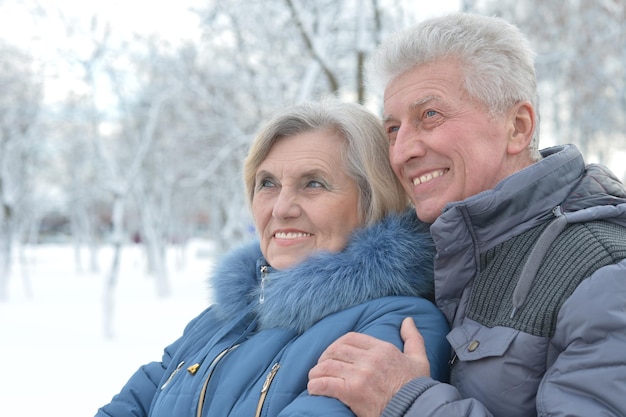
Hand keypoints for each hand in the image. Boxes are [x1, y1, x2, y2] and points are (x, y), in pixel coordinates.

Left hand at [308, 317, 429, 416]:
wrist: (417, 411)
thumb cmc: (417, 389)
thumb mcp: (419, 360)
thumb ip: (413, 338)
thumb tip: (407, 320)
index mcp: (382, 349)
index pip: (351, 338)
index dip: (337, 344)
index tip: (333, 354)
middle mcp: (370, 359)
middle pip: (336, 350)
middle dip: (324, 357)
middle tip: (321, 367)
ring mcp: (360, 375)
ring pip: (327, 366)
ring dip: (317, 372)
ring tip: (314, 379)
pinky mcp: (352, 392)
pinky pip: (326, 383)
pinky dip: (316, 386)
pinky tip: (315, 389)